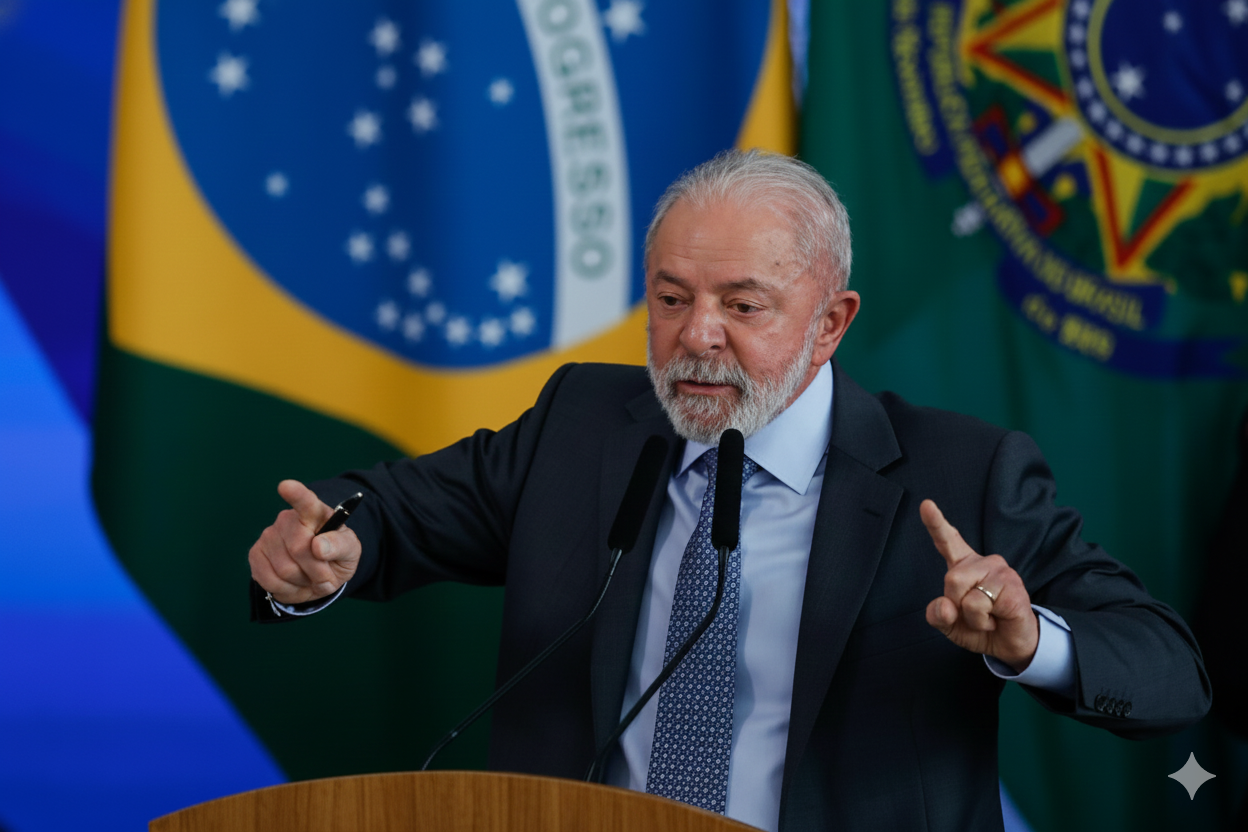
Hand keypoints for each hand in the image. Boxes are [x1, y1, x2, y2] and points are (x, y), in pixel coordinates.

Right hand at [248, 480, 361, 604]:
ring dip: (303, 581)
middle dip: (317, 569)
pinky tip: (294, 583)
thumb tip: (318, 546)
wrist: (318, 577)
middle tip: (325, 574)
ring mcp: (268, 536)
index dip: (296, 494)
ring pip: (284, 569)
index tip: (286, 486)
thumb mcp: (350, 551)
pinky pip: (269, 580)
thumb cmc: (335, 557)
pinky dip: (287, 589)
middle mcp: (287, 519)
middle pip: (299, 548)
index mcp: (315, 512)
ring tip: (309, 577)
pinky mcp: (255, 555)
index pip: (305, 501)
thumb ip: (340, 546)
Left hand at [921, 499, 1037, 671]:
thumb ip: (938, 614)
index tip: (926, 504)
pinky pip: (981, 605)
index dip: (936, 523)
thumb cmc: (981, 628)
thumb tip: (945, 605)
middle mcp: (982, 563)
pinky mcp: (1012, 586)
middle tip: (975, 613)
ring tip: (988, 616)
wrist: (1010, 645)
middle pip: (951, 579)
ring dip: (972, 617)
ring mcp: (1000, 571)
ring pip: (966, 594)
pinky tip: (998, 618)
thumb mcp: (950, 624)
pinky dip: (984, 621)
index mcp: (963, 566)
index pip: (947, 541)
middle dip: (957, 604)